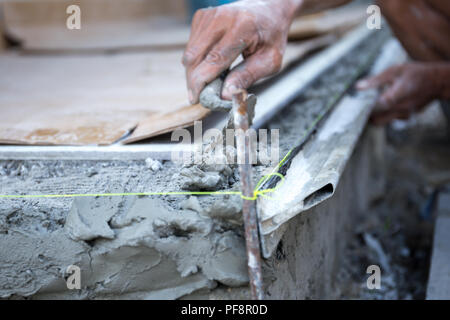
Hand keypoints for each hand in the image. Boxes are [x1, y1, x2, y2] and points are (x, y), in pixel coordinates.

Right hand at [182, 0, 299, 103]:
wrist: (269, 9)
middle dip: (194, 81)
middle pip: (196, 57)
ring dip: (194, 72)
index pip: (215, 59)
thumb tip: (225, 94)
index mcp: (243, 27)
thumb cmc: (271, 37)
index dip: (202, 82)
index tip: (196, 99)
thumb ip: (247, 76)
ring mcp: (209, 15)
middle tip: (198, 97)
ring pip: (190, 53)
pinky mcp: (202, 16)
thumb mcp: (270, 60)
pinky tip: (210, 64)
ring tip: (209, 81)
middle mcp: (222, 17)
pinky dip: (197, 61)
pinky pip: (191, 47)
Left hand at [356, 63, 443, 124]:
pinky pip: (389, 119)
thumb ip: (376, 80)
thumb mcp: (396, 70)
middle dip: (365, 114)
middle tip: (357, 107)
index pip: (382, 104)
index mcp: (400, 92)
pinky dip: (382, 115)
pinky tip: (380, 105)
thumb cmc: (415, 73)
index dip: (367, 106)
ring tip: (368, 105)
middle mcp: (402, 107)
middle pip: (377, 119)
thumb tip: (358, 87)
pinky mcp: (406, 117)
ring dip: (373, 115)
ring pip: (381, 121)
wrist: (437, 82)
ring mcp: (405, 114)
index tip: (357, 103)